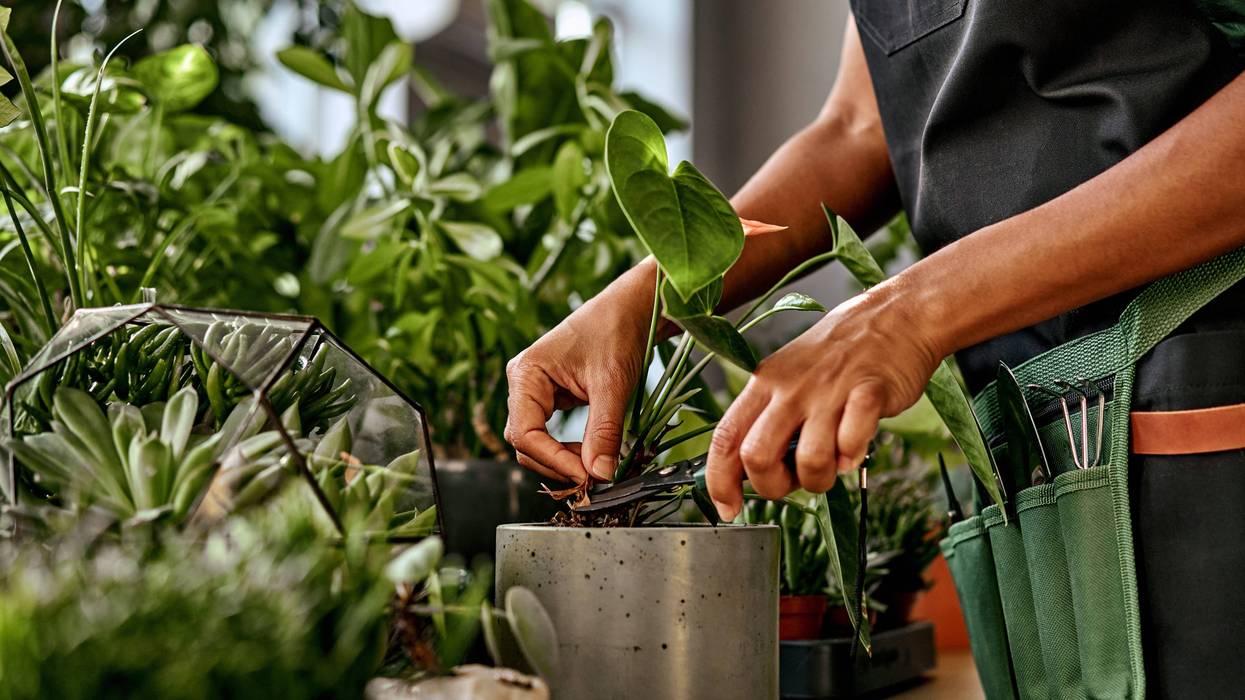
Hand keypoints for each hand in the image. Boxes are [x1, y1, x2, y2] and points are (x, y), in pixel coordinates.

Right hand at [504, 276, 651, 482]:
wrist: (634, 307)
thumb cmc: (617, 330)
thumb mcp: (612, 384)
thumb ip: (603, 432)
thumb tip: (600, 475)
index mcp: (526, 374)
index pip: (525, 434)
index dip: (554, 460)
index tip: (587, 476)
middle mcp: (524, 384)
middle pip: (525, 443)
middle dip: (556, 463)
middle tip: (595, 476)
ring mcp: (536, 392)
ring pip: (537, 442)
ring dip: (563, 459)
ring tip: (597, 465)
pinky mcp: (553, 397)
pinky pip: (551, 433)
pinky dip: (570, 449)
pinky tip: (593, 453)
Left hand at [705, 286, 939, 518]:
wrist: (895, 316)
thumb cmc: (839, 355)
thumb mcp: (788, 378)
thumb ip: (768, 420)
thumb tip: (748, 471)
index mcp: (763, 384)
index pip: (725, 438)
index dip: (719, 481)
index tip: (728, 508)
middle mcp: (790, 388)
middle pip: (757, 456)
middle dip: (773, 486)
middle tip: (794, 481)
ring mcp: (829, 390)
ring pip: (809, 460)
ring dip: (820, 479)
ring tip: (831, 465)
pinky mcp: (869, 392)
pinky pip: (852, 442)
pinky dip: (852, 456)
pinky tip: (855, 447)